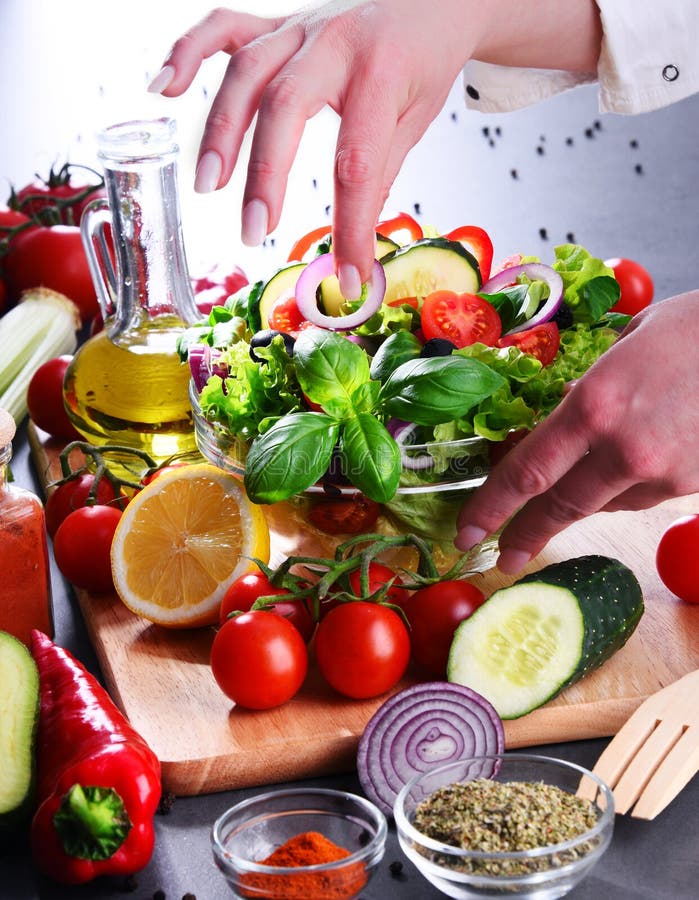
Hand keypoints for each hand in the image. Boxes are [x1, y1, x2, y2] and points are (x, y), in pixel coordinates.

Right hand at [149, 1, 600, 297]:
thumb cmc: (422, 60)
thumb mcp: (413, 120)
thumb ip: (376, 176)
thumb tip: (353, 247)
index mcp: (381, 73)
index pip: (358, 163)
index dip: (351, 229)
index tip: (349, 280)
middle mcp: (334, 42)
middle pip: (286, 105)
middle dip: (265, 173)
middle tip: (255, 232)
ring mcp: (298, 27)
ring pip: (246, 71)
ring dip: (220, 129)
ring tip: (207, 184)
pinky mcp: (274, 22)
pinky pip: (223, 28)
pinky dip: (188, 54)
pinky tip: (161, 89)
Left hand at [455, 291, 698, 572]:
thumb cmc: (694, 328)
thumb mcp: (624, 346)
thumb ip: (587, 389)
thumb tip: (565, 412)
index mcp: (594, 407)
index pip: (527, 472)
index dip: (491, 507)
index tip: (467, 532)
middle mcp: (623, 449)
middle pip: (560, 508)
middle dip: (526, 535)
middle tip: (503, 557)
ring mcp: (663, 473)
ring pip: (605, 504)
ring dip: (584, 497)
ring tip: (584, 476)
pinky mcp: (692, 485)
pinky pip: (643, 496)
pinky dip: (625, 486)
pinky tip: (633, 460)